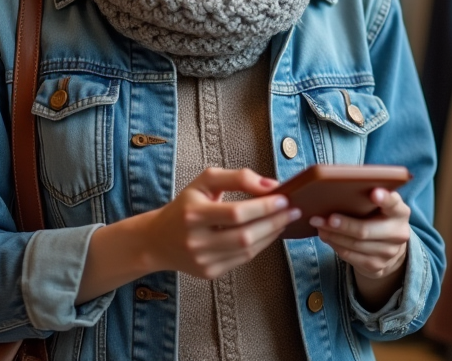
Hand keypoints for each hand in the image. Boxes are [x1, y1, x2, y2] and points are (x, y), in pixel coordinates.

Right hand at [145, 167, 299, 279]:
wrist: (158, 239)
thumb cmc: (185, 205)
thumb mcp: (204, 182)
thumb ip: (237, 178)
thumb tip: (270, 185)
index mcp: (192, 213)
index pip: (235, 212)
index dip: (263, 206)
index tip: (283, 198)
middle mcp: (196, 240)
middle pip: (244, 235)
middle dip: (274, 222)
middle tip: (293, 210)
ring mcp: (203, 260)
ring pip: (247, 251)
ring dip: (271, 234)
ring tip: (285, 220)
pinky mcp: (209, 273)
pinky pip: (243, 260)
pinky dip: (260, 246)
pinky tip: (269, 233)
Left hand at [310, 187, 410, 281]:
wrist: (390, 248)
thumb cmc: (378, 216)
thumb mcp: (380, 205)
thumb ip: (368, 196)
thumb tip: (338, 188)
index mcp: (400, 212)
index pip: (393, 203)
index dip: (385, 198)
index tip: (374, 193)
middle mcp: (398, 233)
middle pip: (366, 230)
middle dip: (343, 224)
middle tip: (326, 218)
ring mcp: (389, 252)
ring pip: (354, 244)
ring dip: (333, 235)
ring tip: (319, 225)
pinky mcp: (376, 266)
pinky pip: (350, 255)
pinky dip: (335, 245)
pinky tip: (326, 236)